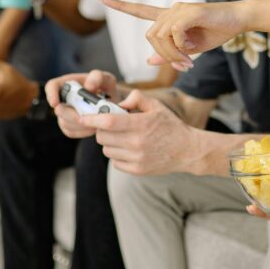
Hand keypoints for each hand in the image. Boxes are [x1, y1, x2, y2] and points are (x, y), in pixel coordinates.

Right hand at [44, 70, 118, 138]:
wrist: (111, 104)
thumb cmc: (106, 88)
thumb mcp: (106, 78)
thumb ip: (97, 77)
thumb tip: (88, 87)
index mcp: (68, 83)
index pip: (52, 86)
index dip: (50, 94)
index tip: (55, 103)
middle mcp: (63, 99)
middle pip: (58, 110)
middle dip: (72, 115)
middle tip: (87, 117)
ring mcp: (65, 114)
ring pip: (65, 123)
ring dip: (81, 125)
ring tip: (97, 121)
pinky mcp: (69, 126)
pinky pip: (71, 132)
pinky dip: (83, 132)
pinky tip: (94, 127)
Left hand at [77, 90, 202, 175]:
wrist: (188, 151)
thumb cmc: (171, 126)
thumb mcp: (157, 106)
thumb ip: (137, 98)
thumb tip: (120, 102)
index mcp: (141, 124)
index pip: (109, 121)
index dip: (92, 119)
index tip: (82, 118)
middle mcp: (137, 143)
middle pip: (103, 137)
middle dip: (102, 130)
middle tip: (111, 126)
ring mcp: (137, 159)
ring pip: (107, 150)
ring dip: (110, 143)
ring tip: (123, 138)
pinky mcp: (137, 170)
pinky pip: (115, 162)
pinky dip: (118, 155)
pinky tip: (129, 150)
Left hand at [100, 0, 246, 71]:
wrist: (239, 19)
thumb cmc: (217, 32)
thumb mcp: (190, 49)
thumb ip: (170, 54)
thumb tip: (148, 60)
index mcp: (169, 17)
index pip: (140, 10)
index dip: (121, 6)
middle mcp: (171, 10)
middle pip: (150, 36)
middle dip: (163, 56)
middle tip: (183, 66)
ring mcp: (179, 9)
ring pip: (159, 36)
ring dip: (171, 54)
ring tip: (188, 61)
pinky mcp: (189, 12)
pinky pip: (174, 33)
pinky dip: (180, 47)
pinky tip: (192, 52)